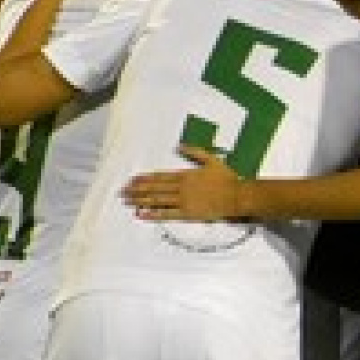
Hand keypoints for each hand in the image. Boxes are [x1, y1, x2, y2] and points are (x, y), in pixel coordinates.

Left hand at [123, 146, 243, 220]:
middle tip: (122, 192)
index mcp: (185, 174)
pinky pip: (167, 213)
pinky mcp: (188, 213)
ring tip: (127, 201)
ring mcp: (183, 201)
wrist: (237, 196)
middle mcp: (181, 187)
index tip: (131, 180)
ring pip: (157, 200)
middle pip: (154, 188)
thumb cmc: (227, 179)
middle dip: (136, 190)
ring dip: (140, 200)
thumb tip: (179, 145)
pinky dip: (153, 213)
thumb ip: (195, 152)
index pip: (159, 176)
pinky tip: (142, 214)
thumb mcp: (212, 160)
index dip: (144, 178)